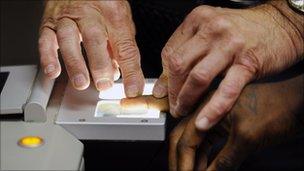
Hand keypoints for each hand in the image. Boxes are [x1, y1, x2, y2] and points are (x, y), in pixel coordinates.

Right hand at [39, 0, 143, 96]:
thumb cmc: (101, 4)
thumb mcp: (119, 21)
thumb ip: (120, 47)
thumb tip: (118, 74)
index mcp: (113, 15)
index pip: (125, 46)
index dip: (130, 70)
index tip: (133, 89)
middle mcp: (90, 14)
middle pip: (96, 39)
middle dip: (100, 65)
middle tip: (104, 84)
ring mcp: (69, 17)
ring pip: (69, 38)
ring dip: (75, 63)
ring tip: (81, 82)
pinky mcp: (50, 22)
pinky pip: (46, 38)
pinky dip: (48, 56)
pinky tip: (54, 71)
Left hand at [153, 1, 303, 130]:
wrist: (281, 25)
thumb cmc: (245, 29)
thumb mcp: (212, 31)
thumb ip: (189, 51)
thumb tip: (166, 81)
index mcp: (199, 19)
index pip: (170, 52)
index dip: (163, 77)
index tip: (162, 91)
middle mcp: (212, 29)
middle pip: (179, 65)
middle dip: (172, 91)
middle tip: (173, 106)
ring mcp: (230, 45)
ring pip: (198, 77)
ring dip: (186, 100)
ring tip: (183, 112)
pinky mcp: (248, 62)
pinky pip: (226, 89)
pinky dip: (213, 108)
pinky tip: (204, 120)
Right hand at [169, 73, 303, 170]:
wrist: (299, 100)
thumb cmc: (279, 109)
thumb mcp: (248, 138)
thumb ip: (224, 161)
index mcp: (208, 106)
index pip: (185, 139)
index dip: (182, 163)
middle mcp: (208, 109)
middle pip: (184, 138)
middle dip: (181, 161)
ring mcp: (216, 116)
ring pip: (195, 142)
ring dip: (192, 161)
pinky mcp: (225, 124)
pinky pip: (207, 142)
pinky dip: (204, 157)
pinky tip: (205, 168)